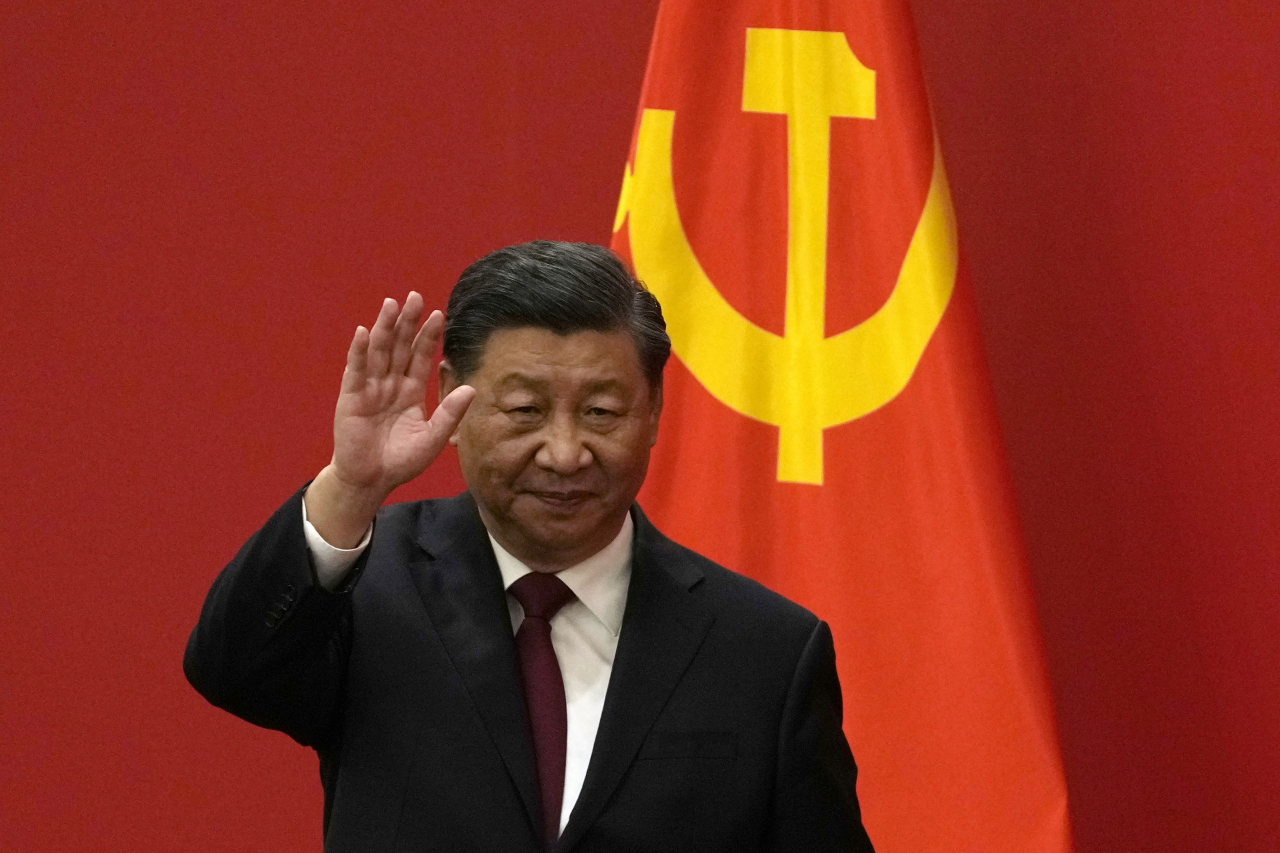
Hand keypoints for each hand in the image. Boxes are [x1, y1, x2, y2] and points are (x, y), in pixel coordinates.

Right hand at [305, 293, 475, 546]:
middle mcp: (390, 384)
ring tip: (392, 304)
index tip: (438, 314)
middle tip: (415, 297)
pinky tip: (365, 332)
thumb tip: (472, 388)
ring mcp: (369, 388)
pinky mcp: (351, 397)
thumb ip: (450, 414)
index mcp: (411, 391)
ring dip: (385, 328)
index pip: (420, 357)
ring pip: (379, 352)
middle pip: (400, 346)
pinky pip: (356, 370)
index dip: (428, 336)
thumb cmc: (401, 461)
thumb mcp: (433, 438)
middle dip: (407, 322)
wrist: (371, 480)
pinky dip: (360, 351)